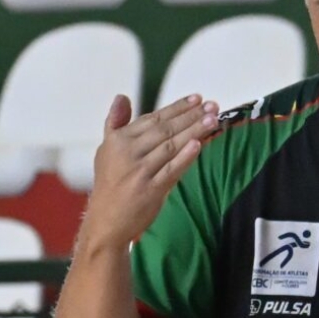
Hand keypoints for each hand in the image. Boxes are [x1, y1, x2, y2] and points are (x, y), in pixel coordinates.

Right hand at [80, 94, 223, 253]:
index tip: (196, 98)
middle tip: (213, 106)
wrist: (106, 220)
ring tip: (212, 120)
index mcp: (119, 140)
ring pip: (170, 146)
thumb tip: (122, 97)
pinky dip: (185, 157)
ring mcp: (140, 171)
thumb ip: (116, 123)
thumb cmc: (110, 183)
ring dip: (193, 131)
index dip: (176, 108)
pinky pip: (171, 170)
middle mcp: (128, 152)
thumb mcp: (106, 150)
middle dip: (190, 116)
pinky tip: (198, 145)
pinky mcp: (150, 190)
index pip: (153, 118)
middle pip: (165, 130)